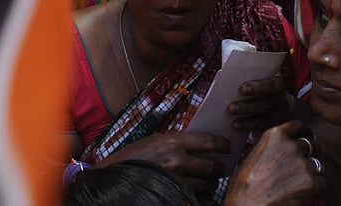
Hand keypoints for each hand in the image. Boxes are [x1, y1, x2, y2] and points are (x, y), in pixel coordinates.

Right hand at [103, 131, 229, 191]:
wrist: (113, 177)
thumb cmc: (133, 159)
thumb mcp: (155, 142)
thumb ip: (177, 144)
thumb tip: (201, 146)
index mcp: (173, 141)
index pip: (210, 142)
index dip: (223, 145)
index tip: (227, 147)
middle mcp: (178, 160)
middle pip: (213, 166)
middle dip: (219, 169)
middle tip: (219, 169)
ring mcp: (176, 180)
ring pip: (208, 185)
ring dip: (211, 185)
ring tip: (208, 183)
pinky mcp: (174, 194)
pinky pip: (197, 199)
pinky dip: (200, 198)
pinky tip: (198, 194)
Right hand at [225, 121, 324, 205]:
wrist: (247, 205)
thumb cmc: (245, 185)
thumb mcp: (254, 154)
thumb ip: (273, 145)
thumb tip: (286, 144)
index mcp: (275, 135)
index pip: (299, 125)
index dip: (305, 132)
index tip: (307, 137)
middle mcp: (291, 146)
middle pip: (311, 144)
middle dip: (309, 154)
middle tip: (302, 167)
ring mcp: (302, 163)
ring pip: (317, 164)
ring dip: (311, 173)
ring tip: (296, 184)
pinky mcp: (310, 182)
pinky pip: (321, 182)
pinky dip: (315, 189)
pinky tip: (302, 194)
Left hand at [228, 73, 288, 131]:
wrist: (283, 108)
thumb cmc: (264, 90)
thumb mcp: (260, 81)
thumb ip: (245, 77)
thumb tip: (221, 75)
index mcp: (277, 85)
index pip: (272, 84)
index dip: (258, 87)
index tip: (241, 89)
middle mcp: (280, 101)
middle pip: (265, 104)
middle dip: (247, 106)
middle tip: (230, 108)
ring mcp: (278, 116)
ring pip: (263, 119)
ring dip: (246, 120)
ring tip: (232, 122)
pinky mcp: (273, 127)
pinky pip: (261, 129)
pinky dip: (248, 127)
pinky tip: (236, 126)